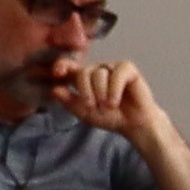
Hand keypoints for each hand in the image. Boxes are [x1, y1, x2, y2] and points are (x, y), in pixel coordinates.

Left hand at [46, 53, 168, 144]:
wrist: (134, 124)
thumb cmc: (111, 117)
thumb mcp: (86, 113)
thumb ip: (70, 102)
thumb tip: (55, 90)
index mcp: (84, 79)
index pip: (69, 66)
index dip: (62, 65)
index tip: (57, 73)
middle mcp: (97, 70)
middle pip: (84, 71)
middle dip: (86, 90)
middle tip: (92, 106)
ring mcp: (112, 68)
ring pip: (99, 73)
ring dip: (101, 93)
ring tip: (108, 107)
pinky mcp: (127, 69)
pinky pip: (116, 73)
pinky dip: (114, 89)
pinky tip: (115, 102)